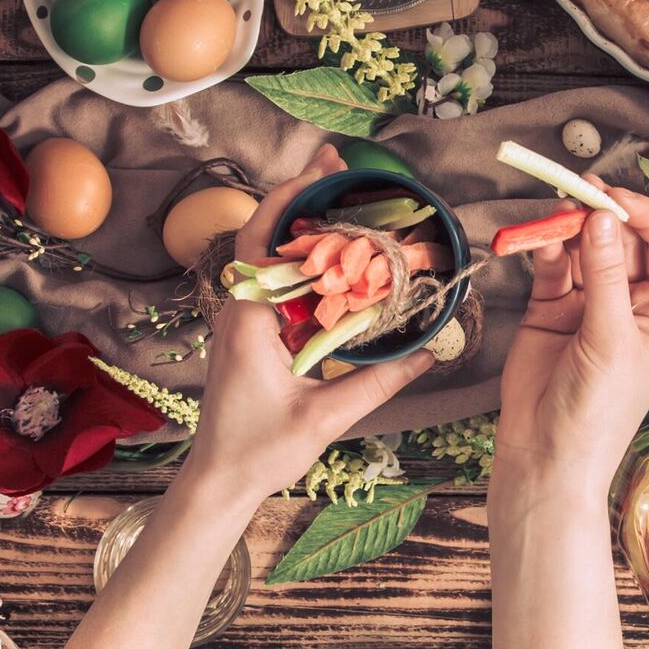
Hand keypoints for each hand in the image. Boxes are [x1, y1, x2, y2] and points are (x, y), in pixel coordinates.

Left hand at [181, 145, 432, 497]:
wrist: (220, 481)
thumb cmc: (259, 451)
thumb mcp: (325, 417)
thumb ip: (378, 383)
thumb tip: (428, 352)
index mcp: (249, 320)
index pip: (260, 241)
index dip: (288, 199)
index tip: (320, 170)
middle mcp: (240, 312)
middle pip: (266, 237)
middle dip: (302, 198)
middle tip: (341, 167)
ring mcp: (244, 323)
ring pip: (271, 260)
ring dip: (303, 228)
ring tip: (344, 200)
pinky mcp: (252, 337)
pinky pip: (278, 286)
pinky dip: (305, 264)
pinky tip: (337, 260)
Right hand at [495, 186, 648, 498]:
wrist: (545, 458)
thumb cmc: (597, 410)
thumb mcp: (610, 339)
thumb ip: (604, 273)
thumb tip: (600, 215)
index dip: (644, 214)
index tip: (611, 198)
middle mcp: (631, 299)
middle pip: (622, 237)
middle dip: (601, 214)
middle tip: (575, 194)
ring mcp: (590, 301)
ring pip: (583, 246)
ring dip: (568, 227)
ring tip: (552, 212)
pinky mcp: (550, 307)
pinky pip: (551, 265)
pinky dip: (543, 249)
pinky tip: (536, 239)